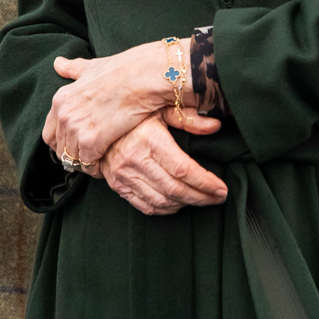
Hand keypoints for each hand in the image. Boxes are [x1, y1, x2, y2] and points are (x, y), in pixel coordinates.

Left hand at [43, 40, 218, 166]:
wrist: (141, 78)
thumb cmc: (121, 71)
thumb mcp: (91, 67)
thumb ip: (73, 69)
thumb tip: (58, 63)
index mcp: (60, 99)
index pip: (49, 134)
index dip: (62, 143)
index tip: (75, 147)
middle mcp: (63, 114)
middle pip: (59, 149)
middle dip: (72, 155)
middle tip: (88, 158)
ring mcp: (75, 128)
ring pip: (72, 158)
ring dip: (84, 163)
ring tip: (98, 162)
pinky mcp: (91, 140)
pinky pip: (87, 163)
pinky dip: (95, 167)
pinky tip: (105, 165)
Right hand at [86, 114, 228, 214]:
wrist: (96, 123)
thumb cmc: (134, 115)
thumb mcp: (160, 108)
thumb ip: (188, 117)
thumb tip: (215, 125)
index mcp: (149, 140)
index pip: (183, 170)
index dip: (206, 183)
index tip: (222, 188)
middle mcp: (134, 159)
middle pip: (176, 189)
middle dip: (202, 197)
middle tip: (218, 198)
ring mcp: (124, 175)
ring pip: (163, 201)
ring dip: (186, 205)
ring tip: (202, 200)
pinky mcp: (118, 185)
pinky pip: (146, 206)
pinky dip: (166, 209)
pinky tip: (179, 204)